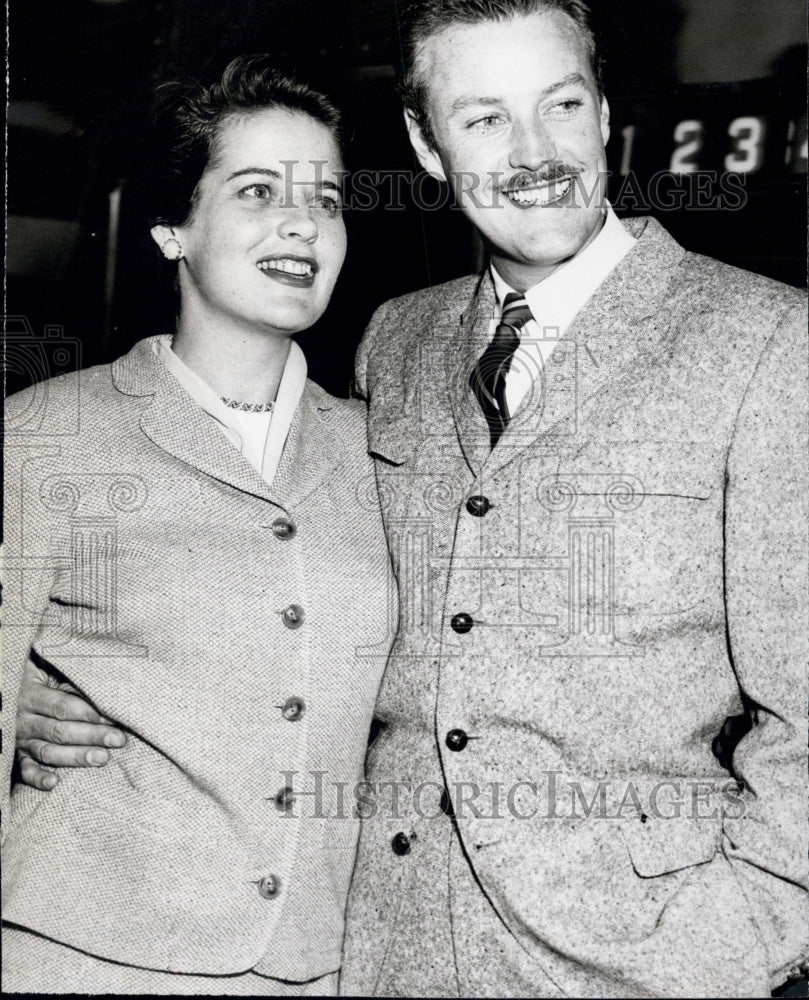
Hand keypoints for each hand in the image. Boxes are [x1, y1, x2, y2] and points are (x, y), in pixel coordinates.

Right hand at [16, 658, 126, 789]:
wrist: (5, 684)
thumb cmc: (37, 675)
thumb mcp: (49, 672)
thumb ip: (70, 683)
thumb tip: (105, 696)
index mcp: (32, 695)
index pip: (63, 707)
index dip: (89, 713)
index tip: (114, 718)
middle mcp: (24, 719)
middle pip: (60, 731)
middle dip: (92, 736)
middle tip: (118, 740)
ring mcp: (20, 739)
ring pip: (48, 752)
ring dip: (76, 757)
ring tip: (102, 758)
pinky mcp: (16, 755)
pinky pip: (25, 770)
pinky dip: (38, 778)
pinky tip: (54, 783)